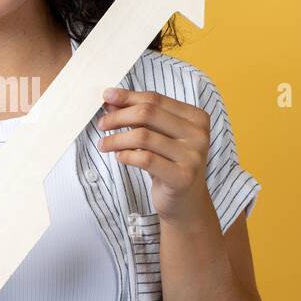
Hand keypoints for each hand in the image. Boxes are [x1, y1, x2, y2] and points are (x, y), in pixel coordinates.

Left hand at [96, 87, 213, 230]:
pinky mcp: (182, 177)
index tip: (106, 96)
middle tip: (101, 124)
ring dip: (116, 139)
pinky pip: (145, 159)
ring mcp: (193, 156)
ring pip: (143, 136)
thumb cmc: (169, 165)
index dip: (128, 97)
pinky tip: (118, 157)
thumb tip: (110, 100)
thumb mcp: (156, 137)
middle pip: (149, 113)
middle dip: (119, 116)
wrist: (186, 203)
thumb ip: (138, 117)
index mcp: (196, 117)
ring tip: (103, 144)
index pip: (156, 99)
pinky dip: (126, 155)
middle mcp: (199, 134)